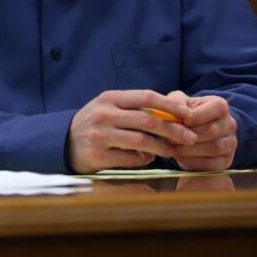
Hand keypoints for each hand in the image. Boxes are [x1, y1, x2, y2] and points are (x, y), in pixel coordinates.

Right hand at [67, 89, 195, 173]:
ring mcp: (99, 135)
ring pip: (142, 141)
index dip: (170, 105)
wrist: (65, 142)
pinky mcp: (98, 155)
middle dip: (174, 130)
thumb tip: (174, 113)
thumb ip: (136, 108)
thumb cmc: (97, 123)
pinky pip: (131, 159)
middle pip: (148, 120)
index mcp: (109, 98)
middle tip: (191, 137)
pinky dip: (145, 159)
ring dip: (163, 147)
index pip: (146, 97)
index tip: (188, 113)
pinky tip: (149, 158)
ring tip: (174, 150)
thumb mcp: (111, 107)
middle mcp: (103, 115)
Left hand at [168, 92, 237, 170]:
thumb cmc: (181, 115)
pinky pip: (214, 164)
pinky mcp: (226, 161)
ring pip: (215, 148)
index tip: (183, 121)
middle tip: (171, 137)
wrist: (184, 132)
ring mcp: (230, 143)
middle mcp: (229, 124)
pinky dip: (195, 162)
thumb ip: (175, 104)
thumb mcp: (176, 104)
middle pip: (214, 130)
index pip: (218, 107)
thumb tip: (182, 112)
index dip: (200, 115)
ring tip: (173, 148)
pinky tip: (181, 158)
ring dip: (191, 150)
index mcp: (219, 106)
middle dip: (190, 135)